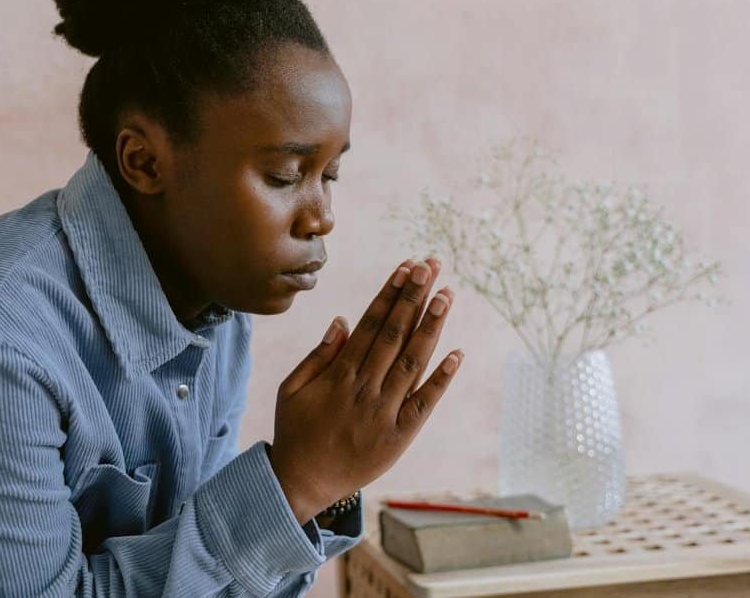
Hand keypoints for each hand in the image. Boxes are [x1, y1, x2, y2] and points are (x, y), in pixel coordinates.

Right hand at [268, 257, 463, 522]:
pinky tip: (457, 353)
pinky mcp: (399, 436)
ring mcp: (384, 412)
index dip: (391, 293)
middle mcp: (365, 388)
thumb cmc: (295, 432)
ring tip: (447, 294)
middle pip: (395, 333)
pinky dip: (441, 379)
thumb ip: (319, 355)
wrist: (302, 484)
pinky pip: (424, 403)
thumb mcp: (292, 389)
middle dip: (415, 296)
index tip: (406, 267)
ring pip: (413, 361)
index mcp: (339, 374)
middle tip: (432, 265)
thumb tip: (343, 320)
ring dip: (431, 326)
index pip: (371, 323)